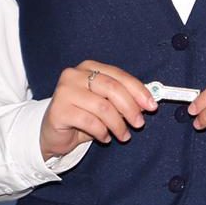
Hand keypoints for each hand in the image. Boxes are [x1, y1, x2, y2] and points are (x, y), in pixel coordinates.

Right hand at [39, 60, 155, 159]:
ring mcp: (64, 91)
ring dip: (118, 124)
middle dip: (131, 108)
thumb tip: (148, 102)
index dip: (139, 91)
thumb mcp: (106, 104)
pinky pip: (89, 122)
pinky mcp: (58, 110)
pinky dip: (102, 132)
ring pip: (103, 107)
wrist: (53, 134)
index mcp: (90, 67)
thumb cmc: (83, 116)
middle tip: (139, 124)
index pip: (120, 76)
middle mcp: (74, 75)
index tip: (152, 106)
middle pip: (112, 89)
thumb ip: (124, 99)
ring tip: (123, 135)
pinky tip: (105, 137)